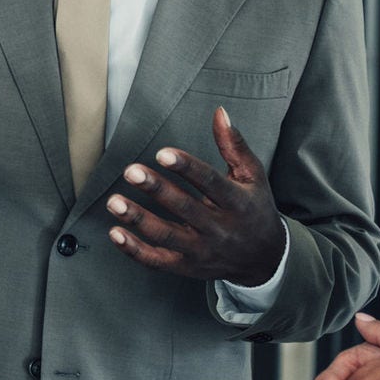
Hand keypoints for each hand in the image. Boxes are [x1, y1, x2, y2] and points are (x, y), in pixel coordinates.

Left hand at [103, 107, 286, 285]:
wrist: (264, 258)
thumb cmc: (254, 208)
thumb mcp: (252, 176)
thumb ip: (234, 145)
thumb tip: (220, 113)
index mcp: (237, 202)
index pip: (210, 182)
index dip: (186, 168)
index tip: (162, 153)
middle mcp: (220, 229)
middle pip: (185, 208)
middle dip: (156, 190)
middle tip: (131, 172)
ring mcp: (203, 251)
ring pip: (167, 236)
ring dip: (138, 220)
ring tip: (114, 201)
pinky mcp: (188, 267)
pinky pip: (158, 261)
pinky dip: (135, 250)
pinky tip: (115, 232)